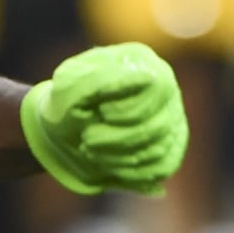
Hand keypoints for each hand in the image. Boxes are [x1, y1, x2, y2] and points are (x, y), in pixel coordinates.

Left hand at [21, 42, 187, 195]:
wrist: (61, 131)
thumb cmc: (64, 103)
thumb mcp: (70, 89)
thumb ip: (104, 79)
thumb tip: (150, 77)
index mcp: (141, 61)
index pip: (158, 87)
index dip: (129, 108)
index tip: (101, 113)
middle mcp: (164, 87)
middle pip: (158, 124)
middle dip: (118, 138)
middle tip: (87, 139)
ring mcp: (171, 118)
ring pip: (159, 148)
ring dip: (118, 156)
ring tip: (89, 150)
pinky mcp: (170, 148)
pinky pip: (160, 167)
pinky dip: (128, 171)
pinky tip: (105, 163)